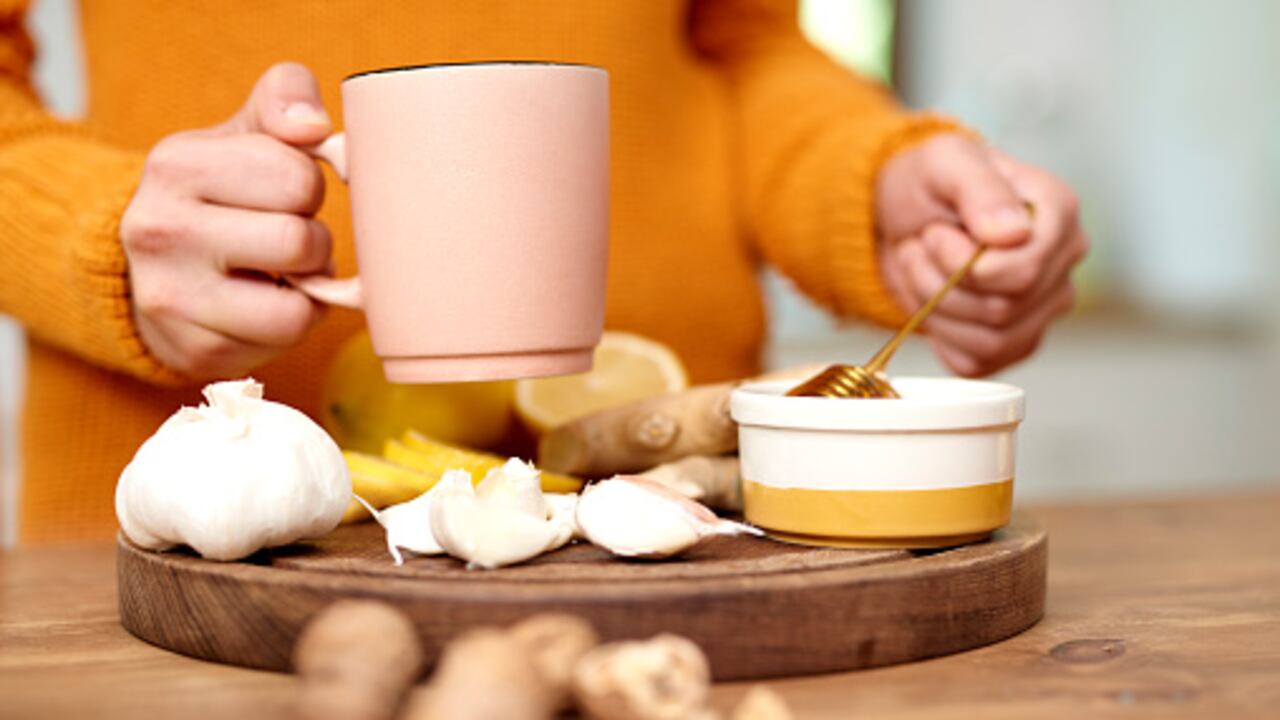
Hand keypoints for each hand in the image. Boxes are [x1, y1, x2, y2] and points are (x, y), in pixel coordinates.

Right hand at [121, 62, 333, 378]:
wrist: (158, 270)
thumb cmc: (224, 194)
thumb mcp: (247, 132)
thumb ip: (286, 99)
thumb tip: (313, 125)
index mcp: (176, 163)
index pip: (298, 178)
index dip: (309, 188)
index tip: (284, 193)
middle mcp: (159, 230)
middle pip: (300, 242)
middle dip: (313, 242)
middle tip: (287, 238)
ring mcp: (171, 297)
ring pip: (298, 305)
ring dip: (308, 289)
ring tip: (278, 272)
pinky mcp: (195, 349)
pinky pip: (286, 339)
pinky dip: (293, 322)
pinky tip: (264, 303)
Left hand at [875, 133, 1087, 375]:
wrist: (899, 217)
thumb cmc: (927, 183)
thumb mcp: (944, 162)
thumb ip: (979, 189)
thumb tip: (1013, 233)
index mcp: (1058, 215)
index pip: (1023, 271)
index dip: (963, 263)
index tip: (935, 233)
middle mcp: (1061, 265)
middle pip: (1002, 310)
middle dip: (941, 282)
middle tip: (922, 246)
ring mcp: (1042, 309)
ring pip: (990, 342)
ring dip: (934, 307)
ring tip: (922, 267)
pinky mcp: (1012, 343)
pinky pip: (976, 364)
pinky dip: (940, 336)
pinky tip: (933, 300)